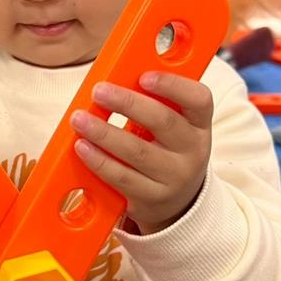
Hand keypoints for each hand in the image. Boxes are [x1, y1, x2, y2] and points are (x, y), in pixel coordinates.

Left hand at [70, 73, 212, 233]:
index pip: (199, 99)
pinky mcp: (152, 198)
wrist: (177, 203)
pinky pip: (122, 177)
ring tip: (80, 119)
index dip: (173, 85)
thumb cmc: (167, 152)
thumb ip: (154, 104)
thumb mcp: (175, 128)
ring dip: (104, 132)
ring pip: (137, 151)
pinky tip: (83, 147)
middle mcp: (193, 151)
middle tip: (99, 91)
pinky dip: (99, 160)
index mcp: (200, 125)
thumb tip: (114, 80)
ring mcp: (174, 177)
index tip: (144, 76)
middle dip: (127, 103)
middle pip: (163, 121)